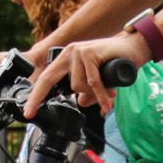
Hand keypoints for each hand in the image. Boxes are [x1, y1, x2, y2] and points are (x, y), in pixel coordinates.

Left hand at [29, 32, 145, 116]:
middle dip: (38, 98)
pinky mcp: (90, 53)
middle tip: (31, 114)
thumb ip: (88, 92)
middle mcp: (69, 53)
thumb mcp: (98, 80)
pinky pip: (92, 83)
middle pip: (49, 79)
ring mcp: (78, 51)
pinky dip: (101, 96)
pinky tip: (107, 103)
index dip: (36, 95)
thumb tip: (81, 103)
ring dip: (93, 95)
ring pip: (77, 86)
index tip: (28, 111)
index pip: (47, 78)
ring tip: (107, 94)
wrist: (134, 48)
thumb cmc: (116, 62)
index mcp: (67, 58)